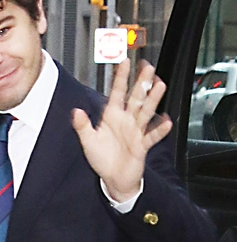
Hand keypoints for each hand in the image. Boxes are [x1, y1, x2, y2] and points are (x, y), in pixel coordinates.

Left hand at [72, 58, 171, 201]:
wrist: (115, 179)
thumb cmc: (102, 159)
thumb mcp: (88, 142)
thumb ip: (82, 126)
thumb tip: (76, 112)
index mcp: (112, 117)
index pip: (116, 92)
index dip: (120, 78)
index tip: (124, 62)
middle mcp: (125, 121)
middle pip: (135, 98)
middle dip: (141, 82)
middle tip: (148, 67)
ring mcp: (135, 132)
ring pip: (146, 112)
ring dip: (152, 99)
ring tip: (160, 86)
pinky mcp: (142, 145)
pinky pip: (152, 136)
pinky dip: (159, 130)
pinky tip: (166, 122)